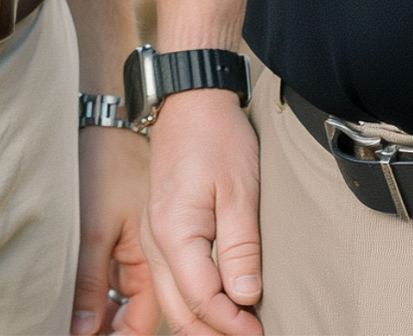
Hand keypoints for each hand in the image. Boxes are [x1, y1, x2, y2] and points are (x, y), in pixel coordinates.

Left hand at [72, 123, 155, 335]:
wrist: (112, 122)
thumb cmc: (110, 168)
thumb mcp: (96, 227)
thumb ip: (90, 282)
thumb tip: (82, 331)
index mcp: (152, 260)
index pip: (142, 323)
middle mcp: (148, 260)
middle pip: (132, 315)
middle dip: (111, 331)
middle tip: (78, 335)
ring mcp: (136, 250)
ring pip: (121, 300)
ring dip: (103, 316)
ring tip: (75, 326)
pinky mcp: (123, 239)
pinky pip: (114, 280)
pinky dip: (100, 296)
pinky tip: (79, 305)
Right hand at [142, 89, 261, 335]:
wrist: (190, 99)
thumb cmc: (216, 136)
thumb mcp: (239, 189)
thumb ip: (241, 246)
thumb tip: (245, 298)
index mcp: (172, 232)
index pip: (202, 300)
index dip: (233, 325)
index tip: (261, 334)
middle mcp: (153, 241)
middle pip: (179, 311)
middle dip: (214, 335)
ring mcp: (151, 237)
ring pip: (171, 301)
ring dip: (202, 324)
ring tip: (238, 331)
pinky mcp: (158, 231)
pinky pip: (170, 282)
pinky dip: (192, 303)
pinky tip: (217, 309)